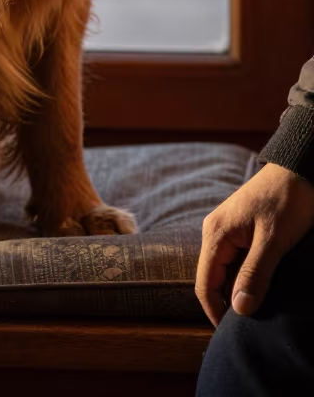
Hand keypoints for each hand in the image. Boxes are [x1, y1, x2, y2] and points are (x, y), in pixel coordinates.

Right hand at [195, 162, 313, 325]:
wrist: (299, 170)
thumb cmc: (286, 200)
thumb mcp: (273, 240)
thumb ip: (255, 274)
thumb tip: (239, 309)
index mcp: (215, 233)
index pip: (204, 283)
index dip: (215, 312)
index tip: (231, 334)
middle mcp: (215, 232)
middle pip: (213, 279)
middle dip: (228, 303)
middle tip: (251, 324)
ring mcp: (228, 231)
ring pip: (227, 272)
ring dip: (240, 290)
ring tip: (259, 308)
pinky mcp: (241, 231)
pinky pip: (237, 262)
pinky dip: (248, 277)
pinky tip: (264, 286)